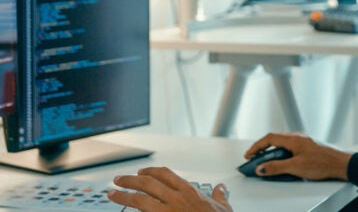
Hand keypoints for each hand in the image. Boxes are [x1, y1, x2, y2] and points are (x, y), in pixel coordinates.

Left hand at [108, 167, 231, 211]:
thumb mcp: (223, 208)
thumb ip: (219, 196)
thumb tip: (221, 189)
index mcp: (188, 192)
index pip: (165, 174)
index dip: (150, 171)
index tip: (141, 171)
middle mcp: (175, 199)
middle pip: (147, 183)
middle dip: (130, 180)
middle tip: (119, 180)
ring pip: (139, 200)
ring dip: (123, 195)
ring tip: (112, 194)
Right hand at [244, 132, 351, 180]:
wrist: (340, 164)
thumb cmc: (322, 163)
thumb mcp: (295, 167)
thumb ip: (276, 167)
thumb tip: (261, 168)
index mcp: (293, 139)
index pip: (269, 138)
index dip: (256, 146)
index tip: (249, 155)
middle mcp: (297, 138)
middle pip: (274, 140)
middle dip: (262, 150)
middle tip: (254, 160)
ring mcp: (303, 142)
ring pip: (282, 145)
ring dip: (272, 153)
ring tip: (266, 164)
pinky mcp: (307, 148)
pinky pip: (289, 149)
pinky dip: (281, 155)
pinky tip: (282, 164)